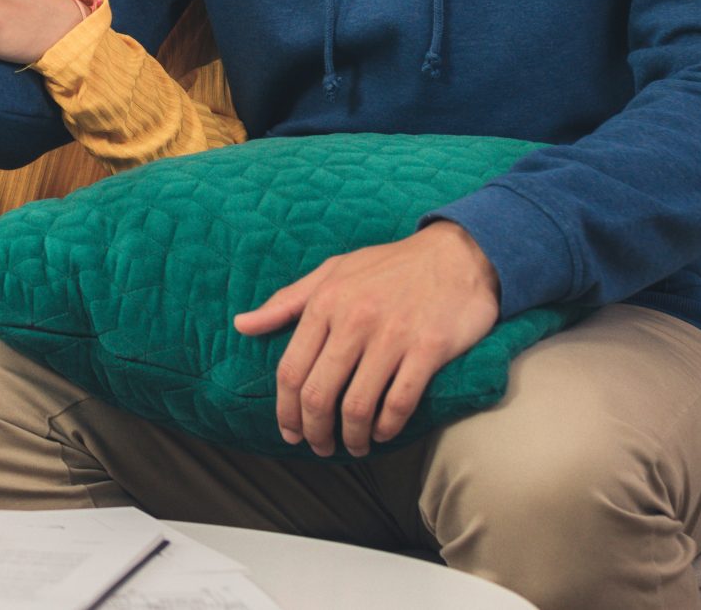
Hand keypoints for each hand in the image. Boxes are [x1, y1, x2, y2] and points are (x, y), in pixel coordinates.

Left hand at [232, 220, 500, 458]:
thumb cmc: (390, 266)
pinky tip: (383, 432)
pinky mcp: (428, 348)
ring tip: (353, 445)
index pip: (291, 369)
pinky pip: (399, 401)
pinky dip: (387, 426)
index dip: (286, 410)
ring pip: (357, 405)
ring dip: (351, 436)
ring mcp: (392, 335)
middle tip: (320, 447)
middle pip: (319, 394)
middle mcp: (354, 319)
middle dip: (314, 431)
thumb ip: (287, 302)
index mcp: (325, 301)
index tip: (289, 432)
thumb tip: (242, 325)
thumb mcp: (333, 272)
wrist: (457, 254)